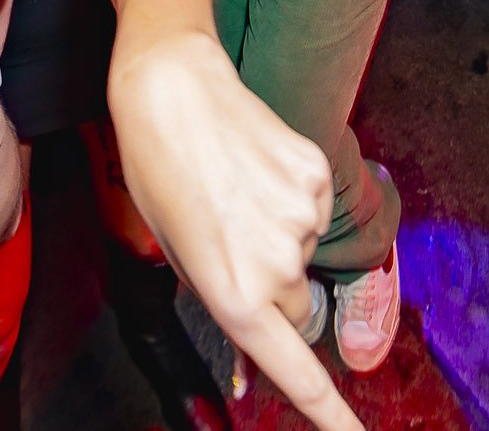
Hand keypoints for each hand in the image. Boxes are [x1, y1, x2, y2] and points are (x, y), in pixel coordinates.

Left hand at [109, 37, 364, 430]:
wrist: (171, 90)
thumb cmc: (158, 172)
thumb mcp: (177, 254)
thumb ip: (222, 304)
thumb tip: (254, 361)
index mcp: (232, 294)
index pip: (294, 370)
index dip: (330, 413)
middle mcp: (275, 266)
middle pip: (299, 311)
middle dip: (276, 294)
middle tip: (232, 242)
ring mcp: (301, 220)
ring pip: (304, 253)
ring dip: (278, 235)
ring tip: (233, 189)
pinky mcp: (316, 177)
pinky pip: (311, 206)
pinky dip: (289, 195)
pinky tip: (255, 166)